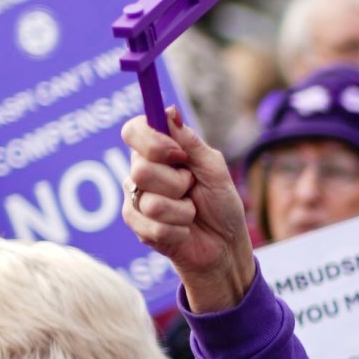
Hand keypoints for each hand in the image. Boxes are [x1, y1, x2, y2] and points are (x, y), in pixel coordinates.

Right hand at [122, 110, 255, 313]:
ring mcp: (135, 200)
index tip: (177, 154)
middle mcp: (140, 173)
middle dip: (177, 183)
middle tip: (191, 189)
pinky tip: (184, 230)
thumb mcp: (215, 170)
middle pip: (141, 169)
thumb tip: (169, 112)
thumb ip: (191, 143)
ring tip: (191, 212)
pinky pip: (154, 226)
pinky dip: (179, 229)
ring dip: (183, 210)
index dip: (151, 140)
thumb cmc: (221, 205)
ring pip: (151, 202)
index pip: (134, 131)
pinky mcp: (137, 227)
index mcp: (158, 153)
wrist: (225, 245)